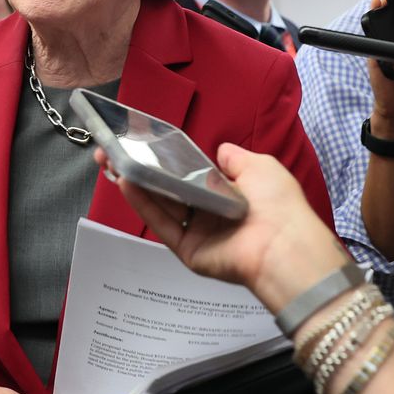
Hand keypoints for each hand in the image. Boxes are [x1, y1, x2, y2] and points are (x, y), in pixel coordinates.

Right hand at [104, 144, 352, 316]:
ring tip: (110, 161)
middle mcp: (209, 212)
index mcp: (227, 192)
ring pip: (160, 205)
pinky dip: (143, 205)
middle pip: (167, 189)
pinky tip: (126, 182)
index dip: (164, 159)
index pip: (188, 173)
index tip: (140, 143)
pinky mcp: (188, 250)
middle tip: (112, 151)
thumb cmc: (278, 203)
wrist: (283, 244)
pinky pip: (162, 225)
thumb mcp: (260, 166)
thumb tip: (221, 149)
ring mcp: (197, 233)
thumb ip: (235, 158)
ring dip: (134, 183)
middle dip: (140, 170)